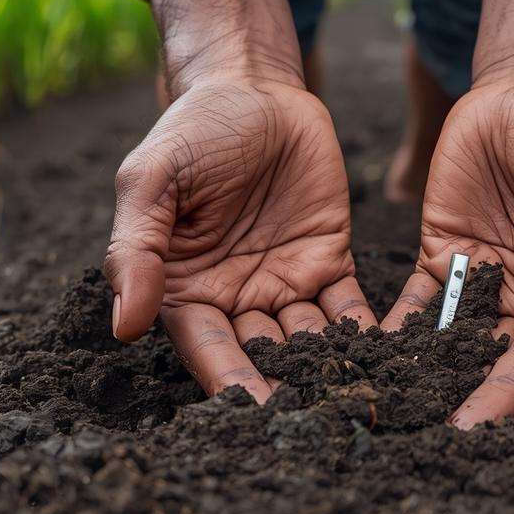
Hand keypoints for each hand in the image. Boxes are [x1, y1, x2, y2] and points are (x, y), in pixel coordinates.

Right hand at [106, 76, 373, 401]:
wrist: (253, 86)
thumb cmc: (191, 130)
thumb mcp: (152, 180)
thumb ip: (136, 249)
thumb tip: (123, 325)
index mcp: (184, 288)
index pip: (208, 346)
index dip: (231, 380)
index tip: (254, 414)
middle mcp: (234, 298)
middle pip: (261, 356)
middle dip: (287, 391)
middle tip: (317, 427)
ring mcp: (284, 284)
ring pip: (308, 341)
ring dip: (331, 372)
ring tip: (358, 404)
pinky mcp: (328, 263)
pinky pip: (348, 309)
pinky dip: (368, 336)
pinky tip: (390, 362)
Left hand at [381, 72, 513, 426]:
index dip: (507, 395)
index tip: (473, 430)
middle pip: (491, 362)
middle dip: (456, 399)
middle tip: (412, 439)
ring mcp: (485, 282)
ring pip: (449, 341)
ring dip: (419, 375)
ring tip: (380, 412)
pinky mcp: (443, 258)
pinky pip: (416, 304)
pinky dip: (391, 332)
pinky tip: (358, 360)